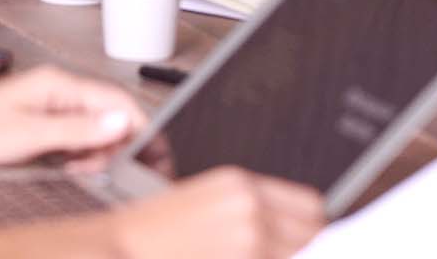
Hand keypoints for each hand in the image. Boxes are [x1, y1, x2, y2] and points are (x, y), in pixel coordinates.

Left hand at [0, 65, 146, 167]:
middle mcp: (58, 91)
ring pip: (94, 129)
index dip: (141, 130)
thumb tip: (122, 122)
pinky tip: (71, 168)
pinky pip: (75, 138)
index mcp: (59, 85)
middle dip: (118, 146)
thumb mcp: (30, 137)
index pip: (118, 102)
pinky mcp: (39, 124)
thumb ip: (80, 130)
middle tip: (114, 172)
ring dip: (98, 154)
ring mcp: (49, 107)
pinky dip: (81, 156)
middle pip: (110, 115)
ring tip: (84, 172)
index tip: (155, 157)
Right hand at [107, 167, 325, 258]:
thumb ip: (250, 214)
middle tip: (289, 255)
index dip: (313, 229)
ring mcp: (250, 242)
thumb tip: (289, 235)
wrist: (121, 249)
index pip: (312, 206)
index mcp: (242, 185)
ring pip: (303, 255)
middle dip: (309, 250)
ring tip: (264, 258)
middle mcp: (251, 210)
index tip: (309, 242)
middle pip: (315, 234)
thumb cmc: (154, 234)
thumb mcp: (206, 204)